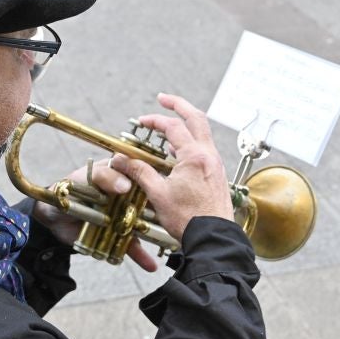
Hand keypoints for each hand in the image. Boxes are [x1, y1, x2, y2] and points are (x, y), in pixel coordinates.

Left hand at [33, 159, 159, 271]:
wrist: (53, 216)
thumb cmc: (70, 188)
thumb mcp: (86, 176)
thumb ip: (104, 176)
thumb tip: (126, 185)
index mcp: (123, 176)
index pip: (146, 178)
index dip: (157, 183)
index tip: (169, 190)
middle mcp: (128, 196)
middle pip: (150, 205)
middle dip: (161, 213)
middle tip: (173, 219)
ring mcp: (124, 217)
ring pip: (143, 227)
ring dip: (155, 236)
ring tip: (168, 243)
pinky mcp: (117, 235)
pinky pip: (131, 246)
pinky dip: (140, 256)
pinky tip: (150, 265)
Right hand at [110, 93, 234, 243]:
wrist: (213, 239)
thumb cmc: (188, 219)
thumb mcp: (158, 194)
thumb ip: (140, 172)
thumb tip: (122, 159)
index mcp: (194, 156)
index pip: (173, 127)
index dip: (155, 121)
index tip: (142, 122)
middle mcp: (209, 156)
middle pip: (196, 118)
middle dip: (179, 105)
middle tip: (164, 99)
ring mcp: (216, 164)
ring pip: (203, 132)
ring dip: (186, 124)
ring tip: (170, 125)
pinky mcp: (217, 175)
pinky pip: (205, 148)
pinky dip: (192, 141)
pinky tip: (179, 152)